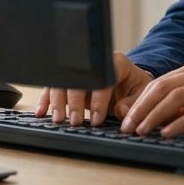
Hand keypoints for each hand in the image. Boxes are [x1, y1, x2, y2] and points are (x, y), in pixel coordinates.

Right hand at [35, 52, 153, 125]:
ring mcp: (79, 73)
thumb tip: (120, 110)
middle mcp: (93, 65)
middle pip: (78, 79)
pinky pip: (53, 89)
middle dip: (75, 102)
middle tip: (75, 121)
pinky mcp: (70, 83)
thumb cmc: (136, 88)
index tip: (97, 119)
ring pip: (62, 82)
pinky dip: (46, 101)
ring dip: (57, 102)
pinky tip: (41, 112)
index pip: (102, 79)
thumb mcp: (142, 94)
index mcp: (115, 63)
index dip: (99, 100)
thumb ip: (133, 103)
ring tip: (58, 120)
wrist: (130, 83)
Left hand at [120, 59, 183, 138]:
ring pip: (178, 96)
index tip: (127, 120)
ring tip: (143, 131)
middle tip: (129, 127)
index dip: (140, 101)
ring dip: (156, 115)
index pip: (161, 82)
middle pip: (165, 86)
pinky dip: (181, 122)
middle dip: (142, 108)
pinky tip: (168, 132)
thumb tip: (154, 117)